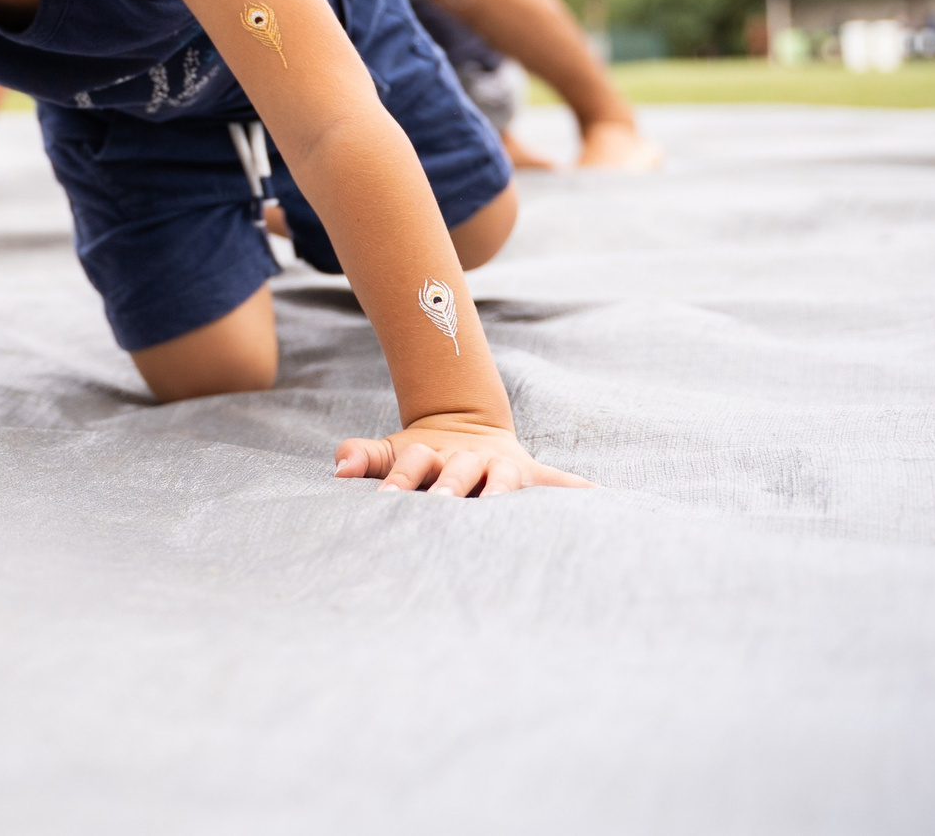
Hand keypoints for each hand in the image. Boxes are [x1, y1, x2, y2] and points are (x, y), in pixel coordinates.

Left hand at [334, 421, 592, 495]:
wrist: (466, 429)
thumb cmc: (423, 458)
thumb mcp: (392, 453)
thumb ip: (365, 456)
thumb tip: (337, 468)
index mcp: (434, 455)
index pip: (414, 464)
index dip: (399, 480)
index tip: (384, 499)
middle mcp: (469, 460)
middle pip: (460, 470)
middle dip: (451, 487)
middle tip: (441, 505)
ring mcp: (502, 467)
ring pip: (504, 479)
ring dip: (503, 490)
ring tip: (502, 503)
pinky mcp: (530, 475)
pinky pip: (558, 483)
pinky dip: (576, 489)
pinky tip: (597, 499)